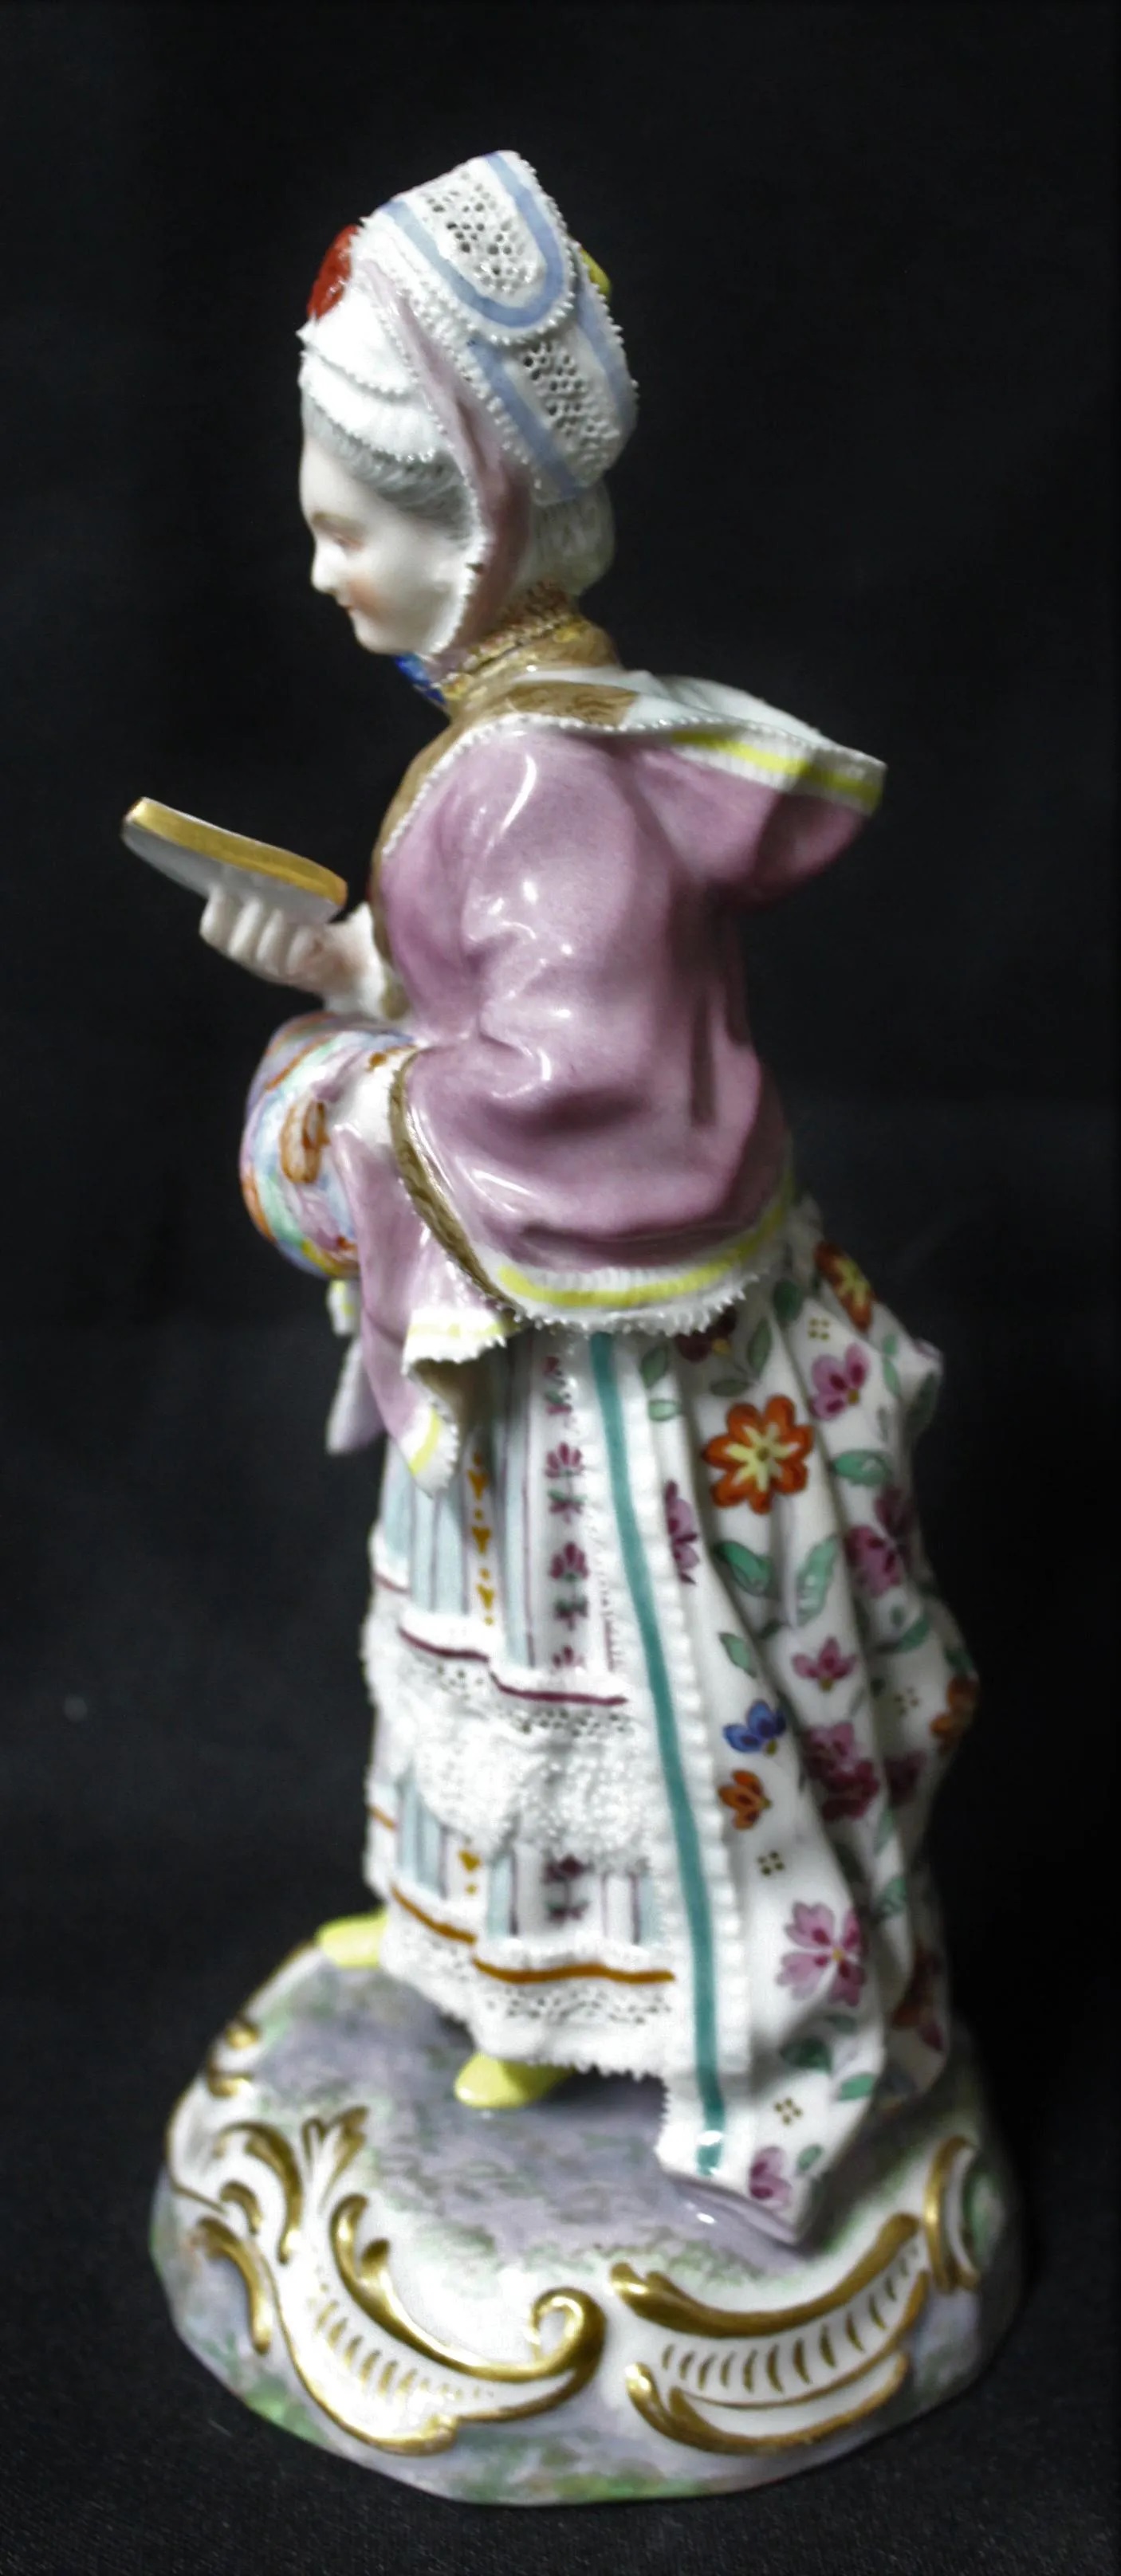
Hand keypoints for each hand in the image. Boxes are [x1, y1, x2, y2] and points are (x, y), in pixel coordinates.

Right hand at [200, 891, 404, 1016]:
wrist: (354, 953)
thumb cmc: (315, 919)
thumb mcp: (285, 902)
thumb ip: (266, 888)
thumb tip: (254, 858)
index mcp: (243, 939)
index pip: (213, 933)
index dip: (215, 910)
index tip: (228, 885)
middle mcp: (256, 961)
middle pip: (236, 947)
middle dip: (249, 915)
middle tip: (265, 887)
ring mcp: (281, 973)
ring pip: (263, 955)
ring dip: (274, 928)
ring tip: (286, 908)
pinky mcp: (307, 977)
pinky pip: (294, 962)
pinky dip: (300, 940)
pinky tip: (311, 926)